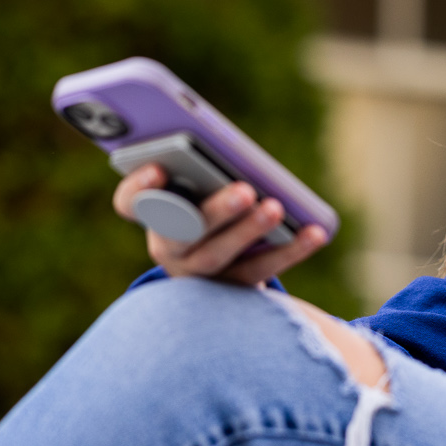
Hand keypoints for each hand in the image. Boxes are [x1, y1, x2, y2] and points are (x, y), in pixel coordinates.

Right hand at [113, 163, 328, 286]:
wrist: (218, 286)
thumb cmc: (210, 211)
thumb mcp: (200, 191)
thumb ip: (205, 173)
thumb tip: (238, 154)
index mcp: (153, 215)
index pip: (130, 202)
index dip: (138, 187)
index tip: (159, 168)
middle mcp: (169, 249)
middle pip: (182, 232)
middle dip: (214, 211)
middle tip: (245, 191)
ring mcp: (199, 275)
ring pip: (219, 254)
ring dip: (249, 231)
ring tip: (276, 207)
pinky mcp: (233, 291)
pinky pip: (261, 270)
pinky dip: (291, 250)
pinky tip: (315, 232)